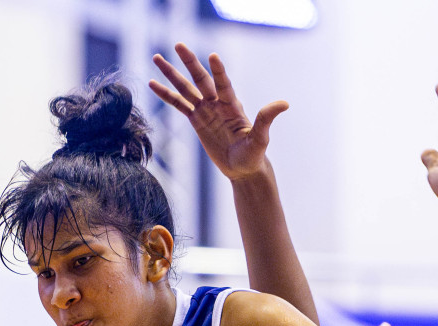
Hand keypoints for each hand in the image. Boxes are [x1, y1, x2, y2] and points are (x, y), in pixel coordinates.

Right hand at [150, 44, 287, 181]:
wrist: (242, 168)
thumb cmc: (253, 154)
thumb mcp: (260, 139)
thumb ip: (266, 119)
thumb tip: (284, 103)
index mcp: (232, 105)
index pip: (223, 84)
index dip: (218, 71)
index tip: (212, 56)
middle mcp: (217, 103)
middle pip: (200, 79)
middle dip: (189, 62)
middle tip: (178, 44)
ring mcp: (205, 110)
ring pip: (185, 88)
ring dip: (171, 74)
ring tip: (156, 58)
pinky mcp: (196, 120)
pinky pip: (179, 105)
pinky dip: (166, 95)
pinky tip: (153, 84)